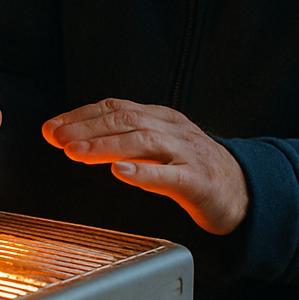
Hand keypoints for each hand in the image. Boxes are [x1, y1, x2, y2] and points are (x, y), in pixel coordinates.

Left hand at [42, 99, 247, 234]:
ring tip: (76, 152)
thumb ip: (125, 141)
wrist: (246, 191)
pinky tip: (121, 172)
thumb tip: (76, 139)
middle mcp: (173, 130)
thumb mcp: (160, 147)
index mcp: (162, 118)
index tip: (52, 127)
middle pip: (126, 120)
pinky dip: (143, 172)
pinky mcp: (198, 181)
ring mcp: (188, 153)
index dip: (81, 115)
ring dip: (105, 145)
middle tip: (57, 138)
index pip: (116, 108)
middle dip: (86, 127)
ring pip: (143, 141)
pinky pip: (170, 174)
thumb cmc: (195, 170)